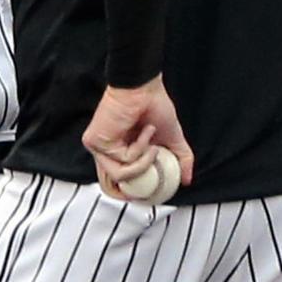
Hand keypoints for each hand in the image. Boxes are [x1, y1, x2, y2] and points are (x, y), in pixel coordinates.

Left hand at [82, 76, 193, 197]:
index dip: (133, 192)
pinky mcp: (94, 142)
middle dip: (134, 188)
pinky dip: (140, 151)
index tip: (150, 193)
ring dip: (144, 164)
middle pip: (111, 186)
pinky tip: (146, 132)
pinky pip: (121, 163)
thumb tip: (187, 179)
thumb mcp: (172, 138)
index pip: (118, 181)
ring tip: (154, 145)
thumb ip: (179, 159)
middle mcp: (108, 150)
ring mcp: (100, 147)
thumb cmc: (155, 105)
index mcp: (121, 150)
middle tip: (151, 181)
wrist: (145, 88)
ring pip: (121, 176)